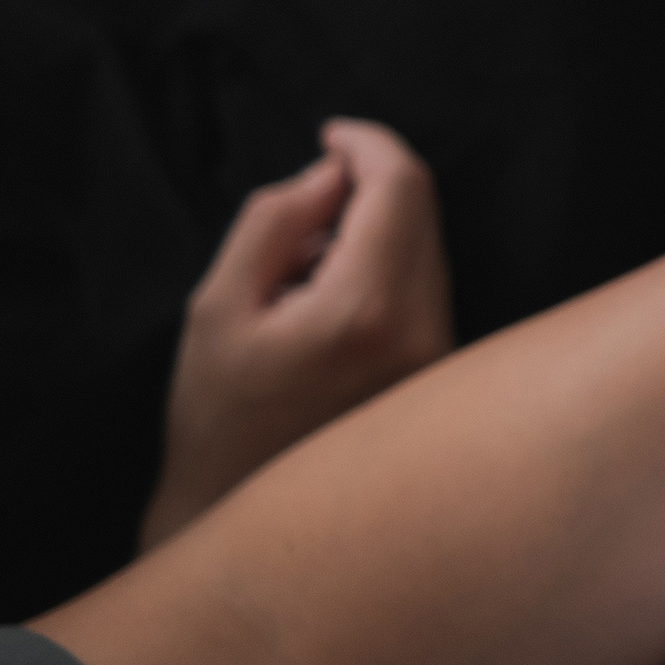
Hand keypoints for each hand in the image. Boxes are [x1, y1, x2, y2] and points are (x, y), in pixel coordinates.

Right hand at [143, 119, 454, 550]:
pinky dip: (384, 275)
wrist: (250, 529)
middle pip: (423, 216)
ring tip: (299, 285)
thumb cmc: (220, 419)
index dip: (368, 144)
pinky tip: (326, 317)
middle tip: (297, 224)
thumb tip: (333, 174)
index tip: (330, 134)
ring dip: (372, 237)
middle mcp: (427, 334)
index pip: (403, 188)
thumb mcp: (218, 306)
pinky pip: (428, 293)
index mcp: (368, 311)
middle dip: (364, 192)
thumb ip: (276, 221)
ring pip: (429, 253)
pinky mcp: (446, 379)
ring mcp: (445, 361)